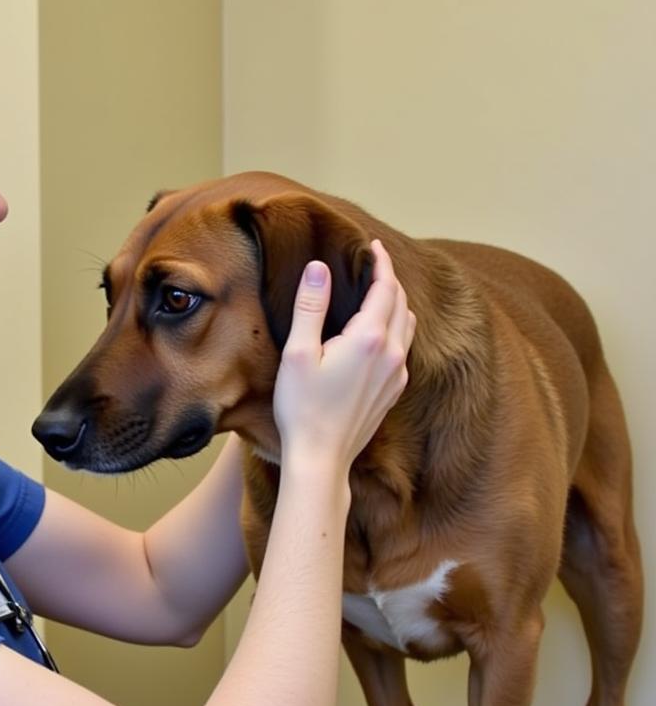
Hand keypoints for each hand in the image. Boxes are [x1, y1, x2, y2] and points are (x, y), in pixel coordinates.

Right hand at [272, 240, 414, 467]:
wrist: (321, 458)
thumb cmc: (302, 407)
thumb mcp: (298, 353)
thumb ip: (311, 307)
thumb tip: (320, 268)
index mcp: (368, 338)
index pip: (385, 287)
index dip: (381, 263)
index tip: (373, 247)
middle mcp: (391, 353)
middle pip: (400, 303)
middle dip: (389, 280)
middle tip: (374, 265)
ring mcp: (396, 374)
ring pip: (407, 326)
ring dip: (396, 304)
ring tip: (379, 294)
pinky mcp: (393, 392)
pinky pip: (404, 349)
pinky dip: (396, 329)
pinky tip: (379, 334)